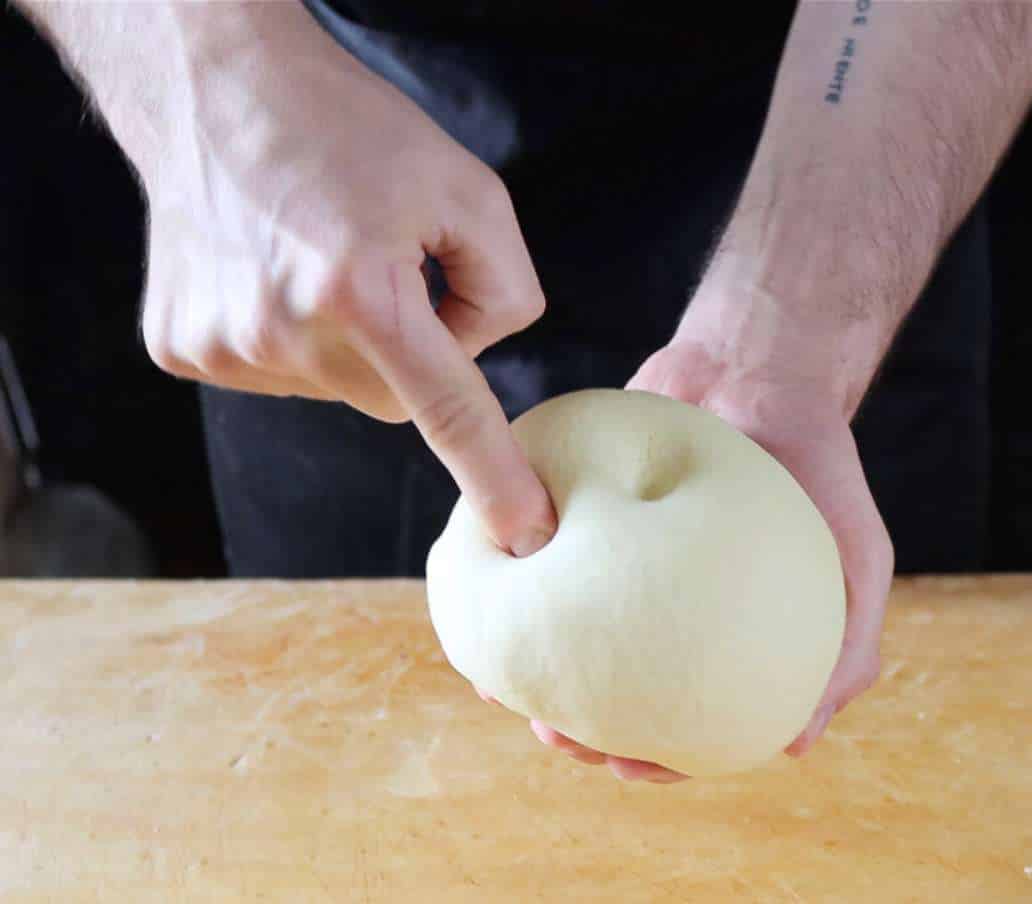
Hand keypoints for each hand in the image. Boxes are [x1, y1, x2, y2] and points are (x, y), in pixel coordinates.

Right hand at [126, 4, 554, 553]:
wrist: (213, 85)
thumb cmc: (349, 126)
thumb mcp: (469, 189)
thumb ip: (504, 289)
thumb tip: (476, 355)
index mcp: (362, 290)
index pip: (448, 411)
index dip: (494, 478)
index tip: (527, 535)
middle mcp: (284, 331)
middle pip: (393, 401)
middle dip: (408, 356)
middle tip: (382, 273)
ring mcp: (223, 346)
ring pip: (331, 388)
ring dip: (344, 344)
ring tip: (315, 259)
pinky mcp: (181, 348)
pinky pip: (270, 374)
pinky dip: (288, 339)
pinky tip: (269, 275)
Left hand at [527, 340, 892, 781]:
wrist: (761, 368)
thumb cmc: (816, 472)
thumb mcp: (856, 563)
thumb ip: (848, 649)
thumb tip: (794, 747)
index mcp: (727, 635)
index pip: (690, 720)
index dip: (657, 757)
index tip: (623, 767)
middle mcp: (668, 608)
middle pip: (618, 690)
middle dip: (584, 725)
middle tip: (558, 733)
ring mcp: (622, 568)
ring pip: (571, 639)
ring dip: (541, 675)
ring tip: (517, 693)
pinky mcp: (582, 522)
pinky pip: (542, 570)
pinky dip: (519, 599)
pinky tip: (494, 621)